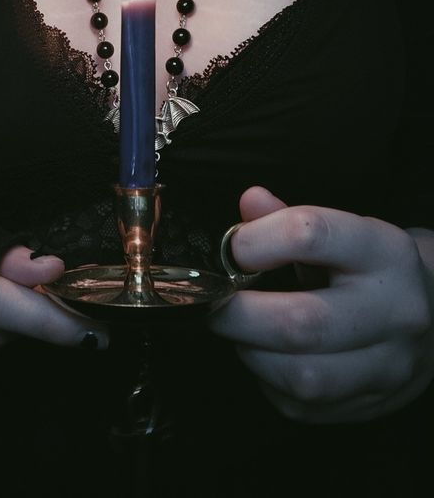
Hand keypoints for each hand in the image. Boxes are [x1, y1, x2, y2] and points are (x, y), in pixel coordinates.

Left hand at [207, 186, 433, 422]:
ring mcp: (389, 366)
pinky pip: (302, 406)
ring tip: (241, 329)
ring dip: (252, 352)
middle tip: (214, 301)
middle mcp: (395, 311)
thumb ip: (287, 216)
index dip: (255, 241)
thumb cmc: (370, 267)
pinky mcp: (372, 405)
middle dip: (239, 313)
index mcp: (384, 252)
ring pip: (302, 377)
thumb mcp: (340, 230)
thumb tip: (250, 202)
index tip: (232, 248)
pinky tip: (266, 355)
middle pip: (301, 323)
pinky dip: (268, 380)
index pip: (310, 234)